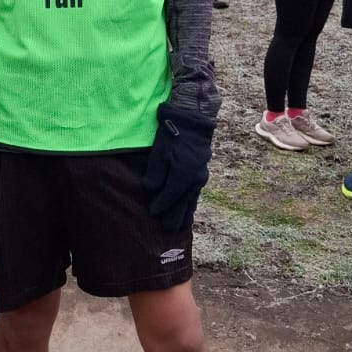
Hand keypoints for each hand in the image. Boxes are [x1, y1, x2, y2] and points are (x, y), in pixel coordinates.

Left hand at [143, 102, 216, 231]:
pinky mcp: (201, 174)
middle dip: (174, 217)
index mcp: (183, 175)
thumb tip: (150, 190)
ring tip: (178, 227)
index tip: (151, 213)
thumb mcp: (159, 153)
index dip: (160, 206)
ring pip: (190, 201)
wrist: (192, 121)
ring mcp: (200, 177)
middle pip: (182, 204)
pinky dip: (190, 204)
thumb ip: (155, 174)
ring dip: (184, 214)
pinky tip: (188, 211)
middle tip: (166, 230)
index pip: (169, 197)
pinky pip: (195, 194)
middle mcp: (194, 180)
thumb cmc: (172, 135)